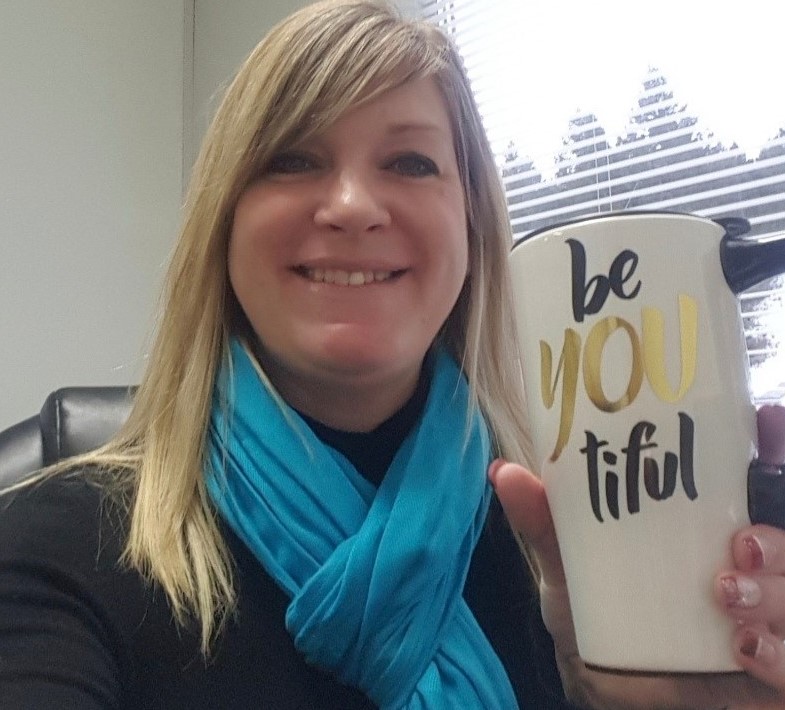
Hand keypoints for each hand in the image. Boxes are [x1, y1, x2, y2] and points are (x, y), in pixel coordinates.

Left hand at [489, 404, 784, 709]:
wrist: (600, 684)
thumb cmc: (595, 612)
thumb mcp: (569, 565)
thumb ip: (545, 524)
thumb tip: (503, 472)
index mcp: (714, 528)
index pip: (765, 478)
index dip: (777, 445)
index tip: (767, 420)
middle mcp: (752, 569)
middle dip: (778, 541)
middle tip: (740, 543)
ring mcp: (766, 620)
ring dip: (777, 593)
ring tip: (727, 592)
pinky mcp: (770, 678)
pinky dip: (779, 657)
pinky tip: (743, 648)